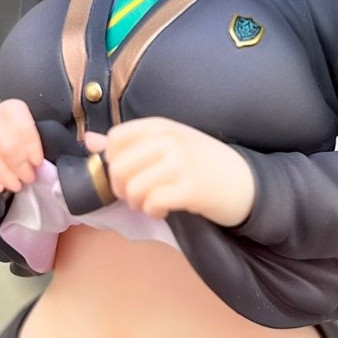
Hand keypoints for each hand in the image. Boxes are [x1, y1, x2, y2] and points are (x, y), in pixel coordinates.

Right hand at [0, 100, 43, 199]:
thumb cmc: (0, 164)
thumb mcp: (18, 156)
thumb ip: (30, 157)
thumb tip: (43, 170)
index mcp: (1, 112)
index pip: (15, 111)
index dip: (29, 136)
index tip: (37, 162)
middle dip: (16, 155)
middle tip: (27, 177)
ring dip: (1, 167)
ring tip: (14, 185)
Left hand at [84, 117, 255, 226]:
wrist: (249, 184)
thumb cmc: (205, 164)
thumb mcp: (168, 145)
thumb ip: (128, 143)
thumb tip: (88, 140)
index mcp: (161, 125)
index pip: (115, 139)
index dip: (113, 161)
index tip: (129, 173)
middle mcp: (170, 139)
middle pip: (118, 166)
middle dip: (120, 188)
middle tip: (138, 195)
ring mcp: (181, 163)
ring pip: (132, 187)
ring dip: (136, 203)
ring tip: (152, 203)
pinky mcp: (191, 189)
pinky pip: (152, 203)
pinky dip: (153, 211)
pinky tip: (165, 210)